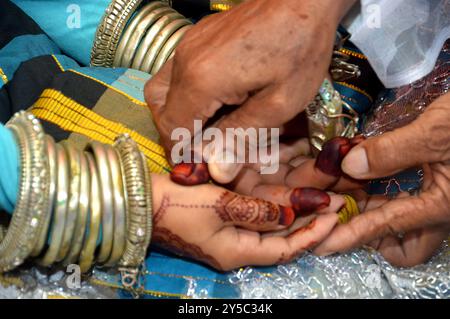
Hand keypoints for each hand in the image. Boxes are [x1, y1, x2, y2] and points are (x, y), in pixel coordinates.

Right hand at [145, 0, 355, 182]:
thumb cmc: (300, 49)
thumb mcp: (278, 103)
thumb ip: (240, 137)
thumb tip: (216, 170)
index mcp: (201, 80)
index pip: (172, 128)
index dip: (183, 152)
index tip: (204, 165)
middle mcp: (184, 60)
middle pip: (159, 108)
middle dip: (176, 133)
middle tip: (206, 147)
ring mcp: (188, 45)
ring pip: (163, 89)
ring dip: (179, 113)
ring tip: (210, 125)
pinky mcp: (196, 37)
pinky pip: (177, 72)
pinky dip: (188, 93)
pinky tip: (218, 99)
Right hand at [150, 173, 343, 270]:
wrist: (141, 201)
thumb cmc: (178, 204)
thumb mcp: (219, 206)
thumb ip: (256, 212)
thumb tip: (287, 217)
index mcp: (237, 251)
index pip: (284, 249)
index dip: (310, 234)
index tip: (333, 215)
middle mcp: (235, 249)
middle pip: (279, 240)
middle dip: (307, 223)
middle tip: (333, 203)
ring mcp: (227, 237)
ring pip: (269, 229)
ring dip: (292, 215)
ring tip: (316, 198)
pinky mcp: (220, 222)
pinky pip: (255, 218)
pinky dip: (272, 209)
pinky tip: (284, 194)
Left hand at [313, 93, 449, 265]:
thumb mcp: (438, 131)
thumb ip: (393, 151)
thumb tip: (349, 166)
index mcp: (444, 204)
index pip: (388, 224)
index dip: (352, 234)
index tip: (323, 244)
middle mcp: (439, 206)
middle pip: (390, 227)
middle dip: (356, 220)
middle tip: (324, 206)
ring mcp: (438, 194)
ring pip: (392, 210)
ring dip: (362, 201)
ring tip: (331, 188)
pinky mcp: (436, 181)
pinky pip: (399, 193)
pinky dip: (376, 186)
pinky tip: (356, 172)